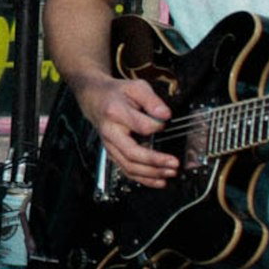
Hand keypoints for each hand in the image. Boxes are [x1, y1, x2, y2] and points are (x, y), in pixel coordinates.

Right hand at [75, 73, 178, 188]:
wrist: (95, 99)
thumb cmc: (117, 93)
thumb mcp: (136, 87)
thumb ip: (152, 100)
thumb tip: (165, 115)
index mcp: (115, 113)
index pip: (140, 125)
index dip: (157, 126)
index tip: (167, 123)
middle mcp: (110, 132)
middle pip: (132, 153)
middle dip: (155, 161)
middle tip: (174, 163)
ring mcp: (110, 146)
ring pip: (129, 166)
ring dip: (151, 173)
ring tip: (170, 173)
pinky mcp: (113, 154)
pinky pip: (127, 171)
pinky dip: (144, 179)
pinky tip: (159, 181)